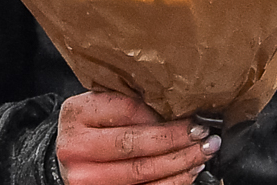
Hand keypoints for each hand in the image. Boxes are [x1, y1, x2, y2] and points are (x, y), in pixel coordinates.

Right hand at [56, 92, 217, 183]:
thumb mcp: (107, 99)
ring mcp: (84, 178)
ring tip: (202, 154)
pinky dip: (170, 183)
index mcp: (78, 114)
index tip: (195, 119)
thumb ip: (134, 101)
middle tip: (205, 136)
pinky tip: (188, 172)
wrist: (71, 150)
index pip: (128, 113)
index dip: (164, 119)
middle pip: (134, 148)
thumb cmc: (95, 120)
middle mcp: (76, 149)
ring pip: (140, 175)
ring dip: (179, 165)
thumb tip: (181, 110)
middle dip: (177, 142)